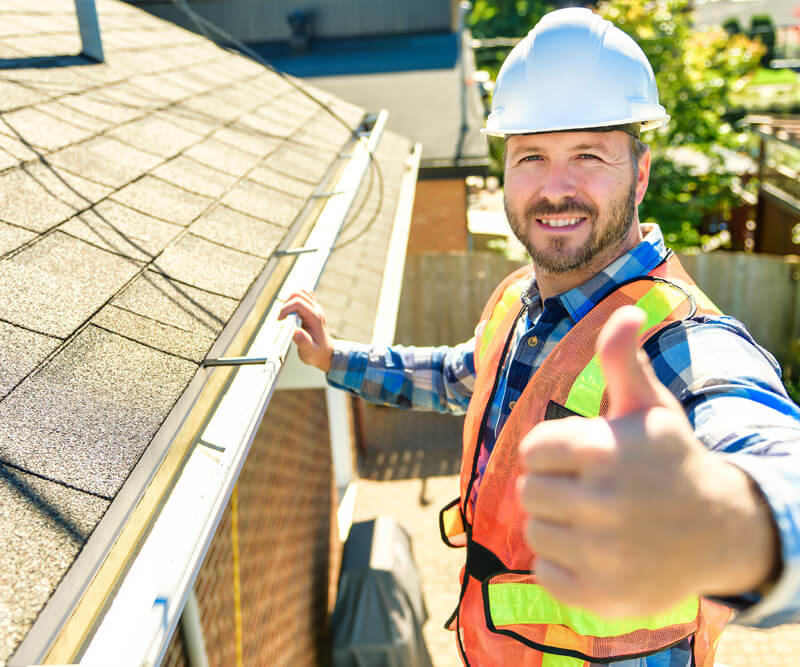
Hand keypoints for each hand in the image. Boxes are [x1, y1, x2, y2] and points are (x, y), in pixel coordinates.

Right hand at [277, 290, 333, 372]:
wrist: (325, 353)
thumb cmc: (317, 353)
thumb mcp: (309, 351)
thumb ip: (303, 342)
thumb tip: (295, 332)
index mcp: (315, 318)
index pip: (298, 303)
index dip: (286, 309)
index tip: (280, 320)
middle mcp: (316, 310)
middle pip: (299, 294)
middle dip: (286, 304)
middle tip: (282, 318)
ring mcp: (315, 308)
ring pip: (301, 292)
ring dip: (290, 299)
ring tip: (286, 313)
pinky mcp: (312, 308)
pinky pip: (304, 295)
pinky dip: (295, 298)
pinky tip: (292, 310)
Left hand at [517, 306, 777, 616]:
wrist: (718, 529)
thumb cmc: (670, 459)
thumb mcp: (649, 406)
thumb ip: (622, 360)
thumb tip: (623, 310)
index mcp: (603, 450)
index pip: (531, 449)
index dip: (554, 450)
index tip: (583, 456)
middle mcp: (602, 504)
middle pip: (528, 491)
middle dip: (553, 486)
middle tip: (590, 489)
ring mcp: (602, 555)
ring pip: (534, 531)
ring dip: (556, 524)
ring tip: (594, 518)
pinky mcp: (600, 596)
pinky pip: (545, 573)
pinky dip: (563, 563)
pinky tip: (597, 551)